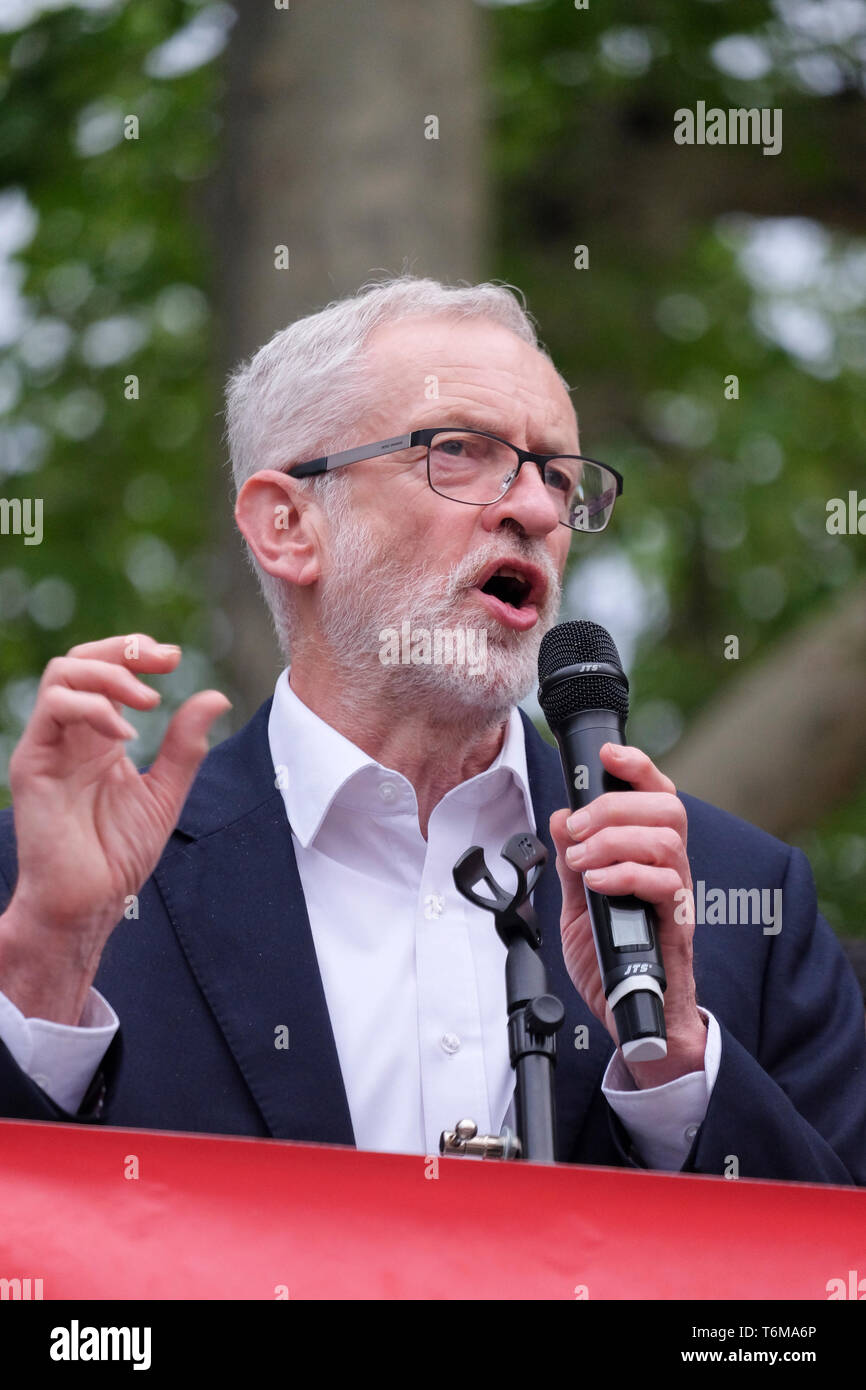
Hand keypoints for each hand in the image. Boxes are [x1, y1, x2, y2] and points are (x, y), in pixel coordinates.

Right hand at [0, 634, 230, 1021]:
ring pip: (63, 675)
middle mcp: (72, 734)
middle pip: (81, 660)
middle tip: (165, 660)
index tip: (175, 657)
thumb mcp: (165, 792)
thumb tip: (215, 695)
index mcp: (100, 736)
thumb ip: (185, 745)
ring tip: (149, 700)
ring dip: (111, 674)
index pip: (107, 671)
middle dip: (124, 649)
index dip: (137, 653)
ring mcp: (50, 745)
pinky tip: (124, 735)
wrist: (90, 900)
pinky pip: (54, 711)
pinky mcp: (34, 763)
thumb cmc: (119, 854)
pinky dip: (93, 708)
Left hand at [549, 742, 706, 1088]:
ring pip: (666, 840)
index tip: (607, 753)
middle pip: (668, 808)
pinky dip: (623, 875)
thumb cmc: (611, 962)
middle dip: (614, 806)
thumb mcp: (580, 905)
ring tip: (581, 860)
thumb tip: (560, 816)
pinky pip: (662, 885)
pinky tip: (596, 884)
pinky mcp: (676, 926)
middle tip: (576, 829)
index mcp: (649, 856)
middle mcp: (670, 870)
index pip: (657, 795)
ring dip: (614, 840)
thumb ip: (573, 862)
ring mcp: (677, 897)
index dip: (637, 767)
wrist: (630, 1017)